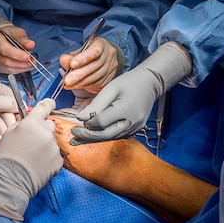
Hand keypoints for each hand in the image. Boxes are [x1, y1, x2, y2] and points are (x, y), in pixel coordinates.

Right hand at [0, 24, 36, 74]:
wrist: (1, 37)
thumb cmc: (8, 33)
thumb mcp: (17, 31)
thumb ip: (23, 38)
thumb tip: (30, 45)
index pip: (4, 49)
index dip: (17, 54)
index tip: (28, 57)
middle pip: (5, 60)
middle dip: (21, 63)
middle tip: (32, 62)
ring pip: (6, 68)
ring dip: (21, 68)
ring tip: (30, 64)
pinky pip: (7, 71)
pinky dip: (18, 70)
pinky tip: (24, 67)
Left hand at [0, 77, 17, 158]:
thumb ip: (7, 102)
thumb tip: (20, 105)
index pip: (7, 92)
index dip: (15, 103)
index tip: (23, 113)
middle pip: (5, 107)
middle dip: (9, 118)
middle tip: (12, 126)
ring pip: (0, 119)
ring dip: (3, 127)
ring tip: (3, 134)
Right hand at [0, 99, 61, 221]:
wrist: (11, 180)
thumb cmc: (5, 157)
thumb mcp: (8, 133)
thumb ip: (21, 124)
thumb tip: (28, 121)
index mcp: (32, 123)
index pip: (45, 106)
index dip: (47, 104)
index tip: (50, 104)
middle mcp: (45, 132)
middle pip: (49, 125)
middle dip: (42, 130)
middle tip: (31, 141)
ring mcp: (53, 147)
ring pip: (51, 141)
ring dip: (44, 145)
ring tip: (32, 156)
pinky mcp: (58, 161)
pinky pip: (55, 155)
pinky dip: (48, 158)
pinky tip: (37, 164)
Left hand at [58, 37, 118, 92]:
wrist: (105, 57)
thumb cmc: (91, 52)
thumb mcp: (81, 50)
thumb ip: (72, 56)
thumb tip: (64, 60)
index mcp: (101, 44)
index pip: (94, 51)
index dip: (83, 58)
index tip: (72, 64)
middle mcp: (108, 56)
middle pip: (94, 66)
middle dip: (79, 74)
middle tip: (67, 80)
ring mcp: (110, 68)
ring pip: (95, 77)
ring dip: (79, 82)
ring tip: (68, 84)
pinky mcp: (109, 79)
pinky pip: (95, 84)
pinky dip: (83, 85)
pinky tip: (74, 85)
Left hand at [71, 42, 191, 144]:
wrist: (150, 84)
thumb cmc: (130, 82)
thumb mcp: (111, 88)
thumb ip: (96, 104)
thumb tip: (80, 117)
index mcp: (125, 110)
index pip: (101, 122)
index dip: (88, 122)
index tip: (77, 119)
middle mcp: (131, 123)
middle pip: (105, 135)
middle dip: (87, 136)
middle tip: (73, 134)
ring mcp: (134, 128)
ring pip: (110, 138)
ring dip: (93, 139)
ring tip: (76, 140)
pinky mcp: (134, 130)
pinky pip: (116, 136)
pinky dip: (103, 137)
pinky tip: (91, 137)